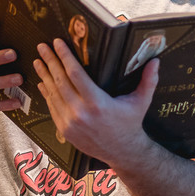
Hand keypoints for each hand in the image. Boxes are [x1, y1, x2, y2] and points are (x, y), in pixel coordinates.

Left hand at [34, 39, 159, 164]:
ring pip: (53, 94)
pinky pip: (52, 107)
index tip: (58, 43)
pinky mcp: (65, 130)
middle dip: (50, 62)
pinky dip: (47, 93)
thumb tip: (156, 61)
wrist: (122, 152)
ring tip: (38, 61)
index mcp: (98, 103)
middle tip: (42, 47)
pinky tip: (42, 82)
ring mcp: (70, 123)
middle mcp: (81, 113)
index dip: (65, 56)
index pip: (75, 74)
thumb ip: (148, 80)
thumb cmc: (130, 123)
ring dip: (44, 75)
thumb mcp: (141, 102)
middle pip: (60, 81)